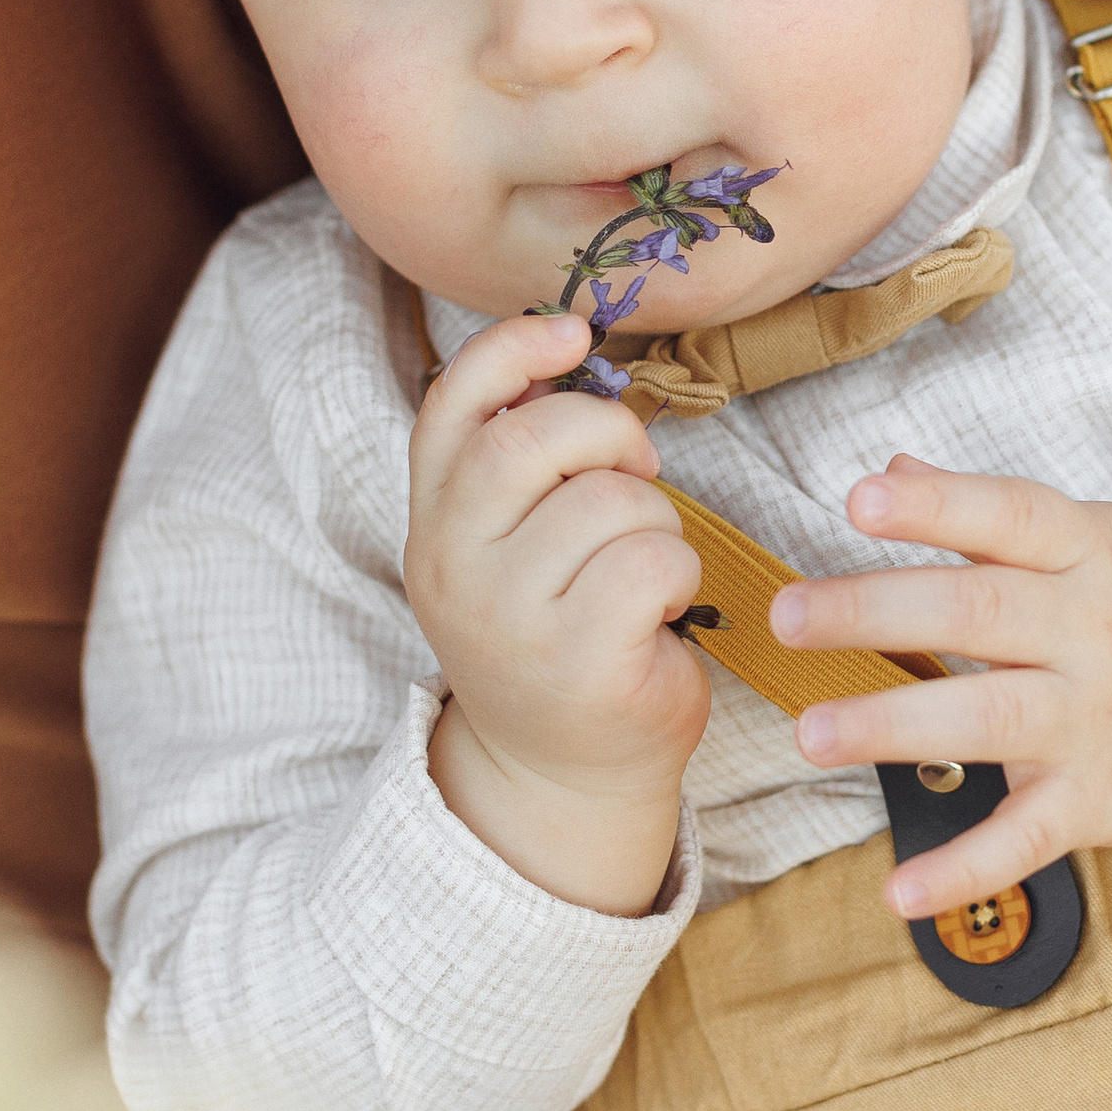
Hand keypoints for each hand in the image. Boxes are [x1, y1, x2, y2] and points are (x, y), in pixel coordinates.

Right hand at [409, 312, 706, 914]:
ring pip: (609, 502)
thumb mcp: (506, 548)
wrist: (561, 776)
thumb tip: (568, 353)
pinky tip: (661, 612)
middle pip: (534, 441)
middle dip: (609, 435)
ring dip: (655, 521)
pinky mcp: (577, 661)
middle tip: (638, 471)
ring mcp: (509, 618)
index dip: (512, 350)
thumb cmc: (554, 637)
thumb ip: (519, 464)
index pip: (451, 406)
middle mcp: (454, 567)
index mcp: (433, 524)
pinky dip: (679, 573)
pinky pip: (653, 561)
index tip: (574, 334)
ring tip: (643, 570)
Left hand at [768, 456, 1111, 916]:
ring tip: (809, 734)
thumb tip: (893, 466)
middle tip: (787, 615)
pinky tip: (896, 893)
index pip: (1010, 517)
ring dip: (894, 726)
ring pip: (988, 719)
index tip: (857, 498)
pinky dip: (962, 871)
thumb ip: (999, 514)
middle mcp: (1095, 631)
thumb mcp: (1107, 537)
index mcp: (1092, 553)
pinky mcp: (1101, 802)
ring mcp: (1098, 720)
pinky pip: (1025, 840)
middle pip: (980, 615)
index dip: (936, 506)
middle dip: (876, 612)